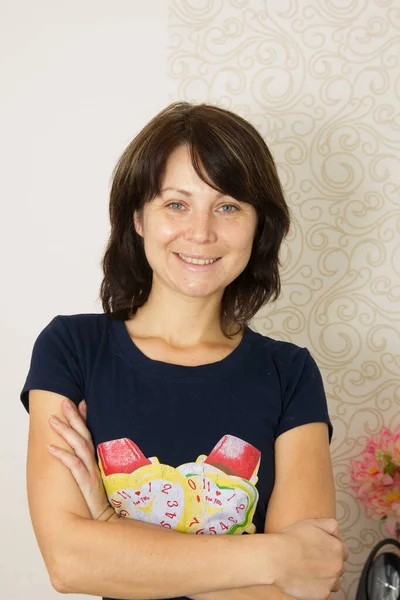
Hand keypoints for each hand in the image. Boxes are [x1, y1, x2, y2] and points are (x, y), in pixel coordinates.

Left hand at [47, 398, 116, 521]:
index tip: (79, 402)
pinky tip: (51, 448)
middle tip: (64, 402)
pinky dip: (62, 455)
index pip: (89, 434)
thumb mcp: (93, 479)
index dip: (84, 418)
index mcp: (95, 460)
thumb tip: (82, 451)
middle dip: (73, 418)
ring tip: (53, 420)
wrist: (103, 521)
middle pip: (83, 435)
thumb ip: (87, 464)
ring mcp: (90, 471)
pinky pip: (74, 465)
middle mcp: (93, 462)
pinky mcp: (86, 483)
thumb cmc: (96, 501)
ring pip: (78, 446)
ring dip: (66, 432)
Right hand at [271, 518, 347, 599]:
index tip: (320, 551)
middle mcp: (337, 565)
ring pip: (333, 582)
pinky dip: (317, 588)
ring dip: (325, 578)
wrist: (276, 559)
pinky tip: (305, 580)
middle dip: (328, 564)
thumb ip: (330, 525)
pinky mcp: (322, 594)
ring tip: (309, 572)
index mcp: (337, 547)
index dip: (330, 550)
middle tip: (312, 561)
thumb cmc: (290, 540)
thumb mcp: (312, 523)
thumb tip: (337, 531)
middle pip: (338, 567)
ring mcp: (331, 581)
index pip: (342, 551)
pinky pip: (324, 593)